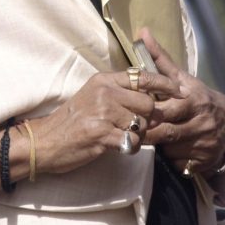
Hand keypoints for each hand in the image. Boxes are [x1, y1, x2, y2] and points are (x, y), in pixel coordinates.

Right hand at [32, 68, 180, 174]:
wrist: (45, 141)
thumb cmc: (72, 120)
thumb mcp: (93, 95)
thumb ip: (118, 91)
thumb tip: (148, 94)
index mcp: (104, 80)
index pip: (143, 77)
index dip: (165, 84)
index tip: (179, 91)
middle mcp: (105, 92)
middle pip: (148, 103)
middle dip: (148, 118)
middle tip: (139, 127)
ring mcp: (103, 113)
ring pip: (141, 124)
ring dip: (138, 135)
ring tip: (123, 137)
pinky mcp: (101, 134)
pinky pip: (131, 141)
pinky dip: (130, 147)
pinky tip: (119, 146)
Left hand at [138, 28, 224, 175]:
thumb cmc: (197, 97)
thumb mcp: (183, 79)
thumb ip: (161, 59)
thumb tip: (142, 32)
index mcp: (192, 100)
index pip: (163, 109)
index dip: (146, 112)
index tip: (133, 111)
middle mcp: (200, 123)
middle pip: (164, 132)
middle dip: (147, 132)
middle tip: (133, 129)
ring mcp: (203, 144)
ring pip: (169, 149)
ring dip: (157, 146)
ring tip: (149, 138)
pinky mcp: (203, 162)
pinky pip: (178, 164)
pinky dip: (169, 159)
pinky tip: (167, 150)